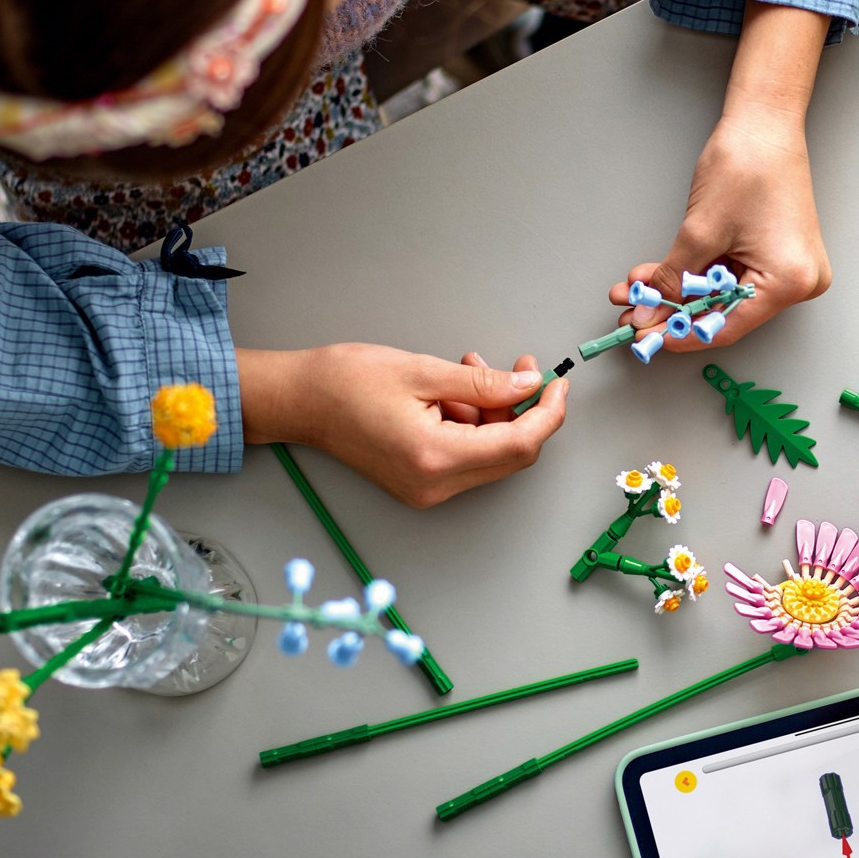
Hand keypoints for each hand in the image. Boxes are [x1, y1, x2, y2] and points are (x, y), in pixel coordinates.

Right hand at [239, 344, 567, 507]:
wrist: (300, 401)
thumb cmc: (347, 382)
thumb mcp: (424, 371)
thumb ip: (484, 383)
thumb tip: (529, 387)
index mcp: (436, 458)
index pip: (519, 445)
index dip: (548, 414)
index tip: (557, 384)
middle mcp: (435, 484)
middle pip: (510, 454)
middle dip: (523, 410)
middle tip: (520, 369)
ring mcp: (427, 489)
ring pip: (490, 453)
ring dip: (493, 412)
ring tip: (470, 368)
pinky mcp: (420, 482)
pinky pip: (468, 455)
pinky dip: (473, 422)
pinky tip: (454, 390)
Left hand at [609, 107, 830, 354]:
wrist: (764, 123)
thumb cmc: (746, 165)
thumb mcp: (700, 232)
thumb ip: (672, 280)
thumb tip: (647, 311)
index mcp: (790, 281)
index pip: (727, 326)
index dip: (681, 334)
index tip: (646, 338)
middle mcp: (800, 281)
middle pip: (725, 311)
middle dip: (673, 309)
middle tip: (633, 313)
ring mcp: (791, 267)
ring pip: (723, 293)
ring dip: (679, 290)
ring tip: (636, 289)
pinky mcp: (779, 254)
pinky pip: (733, 275)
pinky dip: (697, 274)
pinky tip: (662, 274)